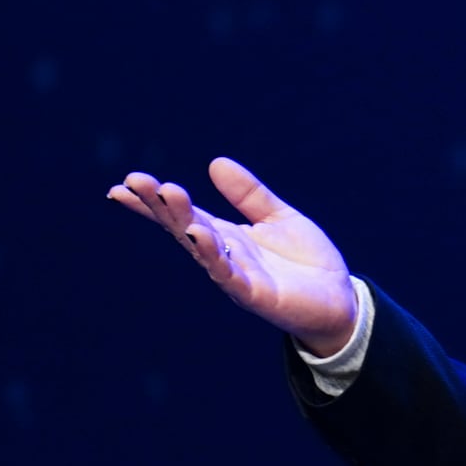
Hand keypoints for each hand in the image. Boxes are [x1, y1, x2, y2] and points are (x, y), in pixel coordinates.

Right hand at [108, 157, 359, 354]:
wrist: (340, 302)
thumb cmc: (306, 263)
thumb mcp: (278, 217)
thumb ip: (249, 194)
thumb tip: (216, 162)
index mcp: (228, 236)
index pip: (184, 215)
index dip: (155, 202)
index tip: (126, 183)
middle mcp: (225, 256)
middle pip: (184, 227)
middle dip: (159, 205)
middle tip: (135, 182)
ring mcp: (237, 276)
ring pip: (202, 248)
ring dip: (183, 222)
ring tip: (168, 195)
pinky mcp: (256, 294)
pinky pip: (229, 274)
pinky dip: (213, 255)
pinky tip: (199, 234)